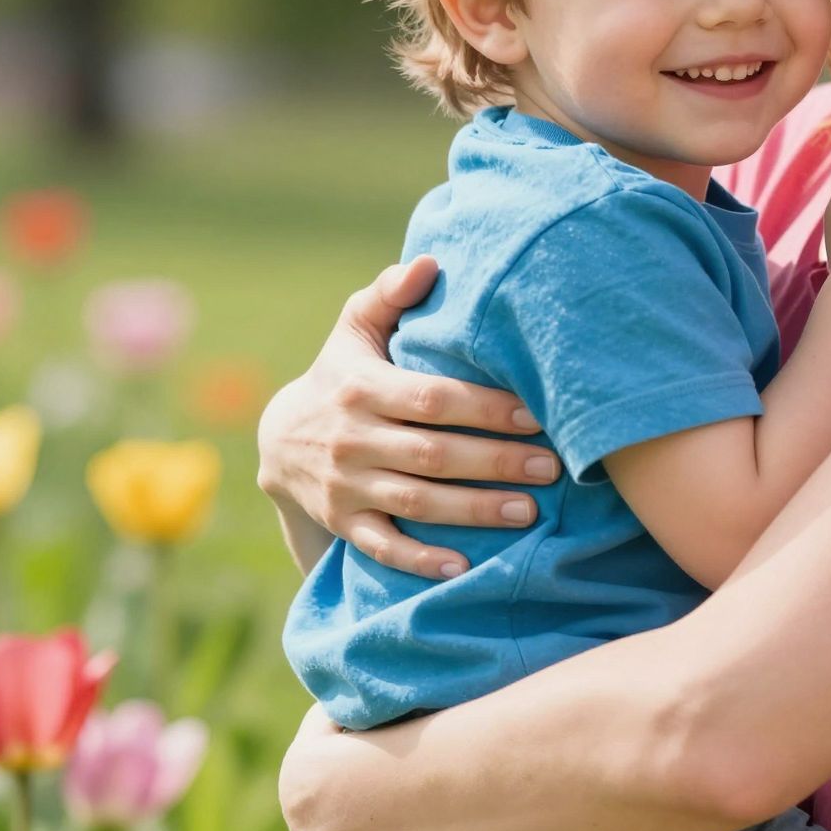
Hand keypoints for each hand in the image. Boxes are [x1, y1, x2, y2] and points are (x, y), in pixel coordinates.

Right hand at [256, 256, 561, 577]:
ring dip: (473, 510)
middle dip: (495, 461)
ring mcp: (346, 485)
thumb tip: (430, 262)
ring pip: (416, 501)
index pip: (432, 399)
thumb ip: (390, 295)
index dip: (485, 407)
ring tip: (529, 510)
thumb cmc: (343, 373)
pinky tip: (464, 567)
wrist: (278, 440)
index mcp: (363, 387)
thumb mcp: (355, 328)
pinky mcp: (344, 522)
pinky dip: (420, 559)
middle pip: (433, 454)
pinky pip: (383, 546)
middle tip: (552, 467)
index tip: (539, 413)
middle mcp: (353, 438)